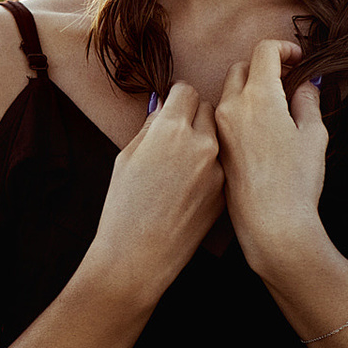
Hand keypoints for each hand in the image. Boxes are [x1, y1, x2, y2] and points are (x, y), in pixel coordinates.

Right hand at [85, 82, 225, 302]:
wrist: (138, 256)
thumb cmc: (123, 207)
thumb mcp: (126, 157)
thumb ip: (151, 127)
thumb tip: (165, 107)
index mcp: (170, 129)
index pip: (187, 91)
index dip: (177, 97)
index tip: (172, 105)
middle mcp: (201, 143)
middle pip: (207, 108)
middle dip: (193, 115)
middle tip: (176, 134)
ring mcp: (217, 169)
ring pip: (218, 138)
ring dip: (204, 141)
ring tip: (182, 164)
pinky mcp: (225, 191)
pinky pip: (221, 165)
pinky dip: (209, 168)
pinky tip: (189, 188)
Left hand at [214, 39, 328, 272]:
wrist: (272, 224)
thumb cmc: (297, 181)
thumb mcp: (313, 135)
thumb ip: (307, 101)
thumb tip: (303, 85)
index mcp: (259, 96)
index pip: (264, 51)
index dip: (284, 48)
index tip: (297, 58)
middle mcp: (232, 107)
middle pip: (241, 68)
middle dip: (264, 67)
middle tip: (287, 80)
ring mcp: (219, 129)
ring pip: (229, 93)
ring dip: (249, 90)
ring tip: (274, 109)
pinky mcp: (215, 148)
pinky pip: (223, 118)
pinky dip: (239, 112)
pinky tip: (259, 132)